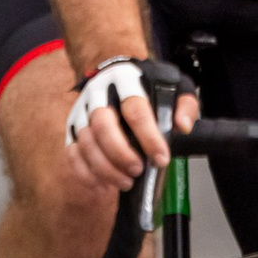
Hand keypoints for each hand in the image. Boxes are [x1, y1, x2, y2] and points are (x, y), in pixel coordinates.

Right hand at [61, 60, 199, 196]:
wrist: (115, 73)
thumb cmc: (148, 85)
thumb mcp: (175, 86)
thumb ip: (185, 105)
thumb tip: (182, 126)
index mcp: (126, 81)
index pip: (135, 110)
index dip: (149, 138)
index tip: (161, 159)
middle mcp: (99, 94)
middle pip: (103, 125)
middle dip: (120, 154)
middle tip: (138, 171)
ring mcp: (82, 112)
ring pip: (86, 142)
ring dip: (104, 168)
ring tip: (125, 182)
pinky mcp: (72, 128)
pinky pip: (72, 153)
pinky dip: (85, 173)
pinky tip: (103, 184)